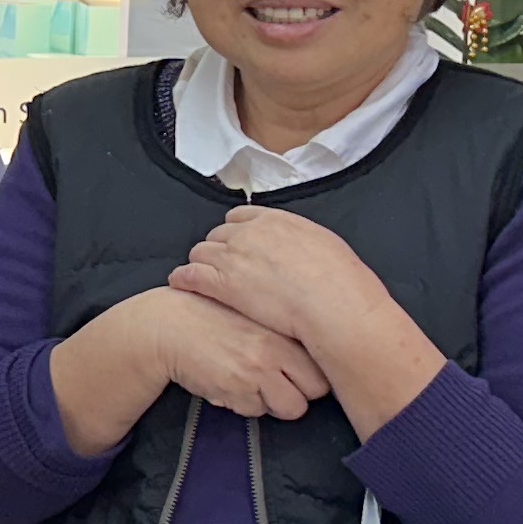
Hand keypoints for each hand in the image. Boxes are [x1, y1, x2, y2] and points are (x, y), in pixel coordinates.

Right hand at [139, 287, 333, 420]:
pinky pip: (256, 411)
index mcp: (282, 327)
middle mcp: (275, 349)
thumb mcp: (252, 312)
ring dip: (274, 402)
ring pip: (291, 408)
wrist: (167, 326)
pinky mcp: (236, 390)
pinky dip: (244, 404)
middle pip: (316, 390)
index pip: (324, 363)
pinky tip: (229, 384)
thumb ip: (283, 331)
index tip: (300, 371)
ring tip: (251, 384)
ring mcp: (257, 371)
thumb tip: (316, 355)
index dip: (313, 372)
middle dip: (301, 391)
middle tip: (279, 383)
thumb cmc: (210, 318)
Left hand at [167, 208, 446, 435]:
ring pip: (200, 252)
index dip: (236, 231)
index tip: (236, 243)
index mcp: (277, 220)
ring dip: (200, 264)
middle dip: (217, 248)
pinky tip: (181, 285)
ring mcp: (233, 256)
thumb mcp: (326, 246)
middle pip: (218, 234)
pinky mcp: (221, 283)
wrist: (334, 308)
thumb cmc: (341, 284)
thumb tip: (302, 249)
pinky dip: (183, 279)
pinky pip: (189, 275)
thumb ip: (302, 242)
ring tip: (198, 277)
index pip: (241, 215)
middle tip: (218, 266)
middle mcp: (250, 233)